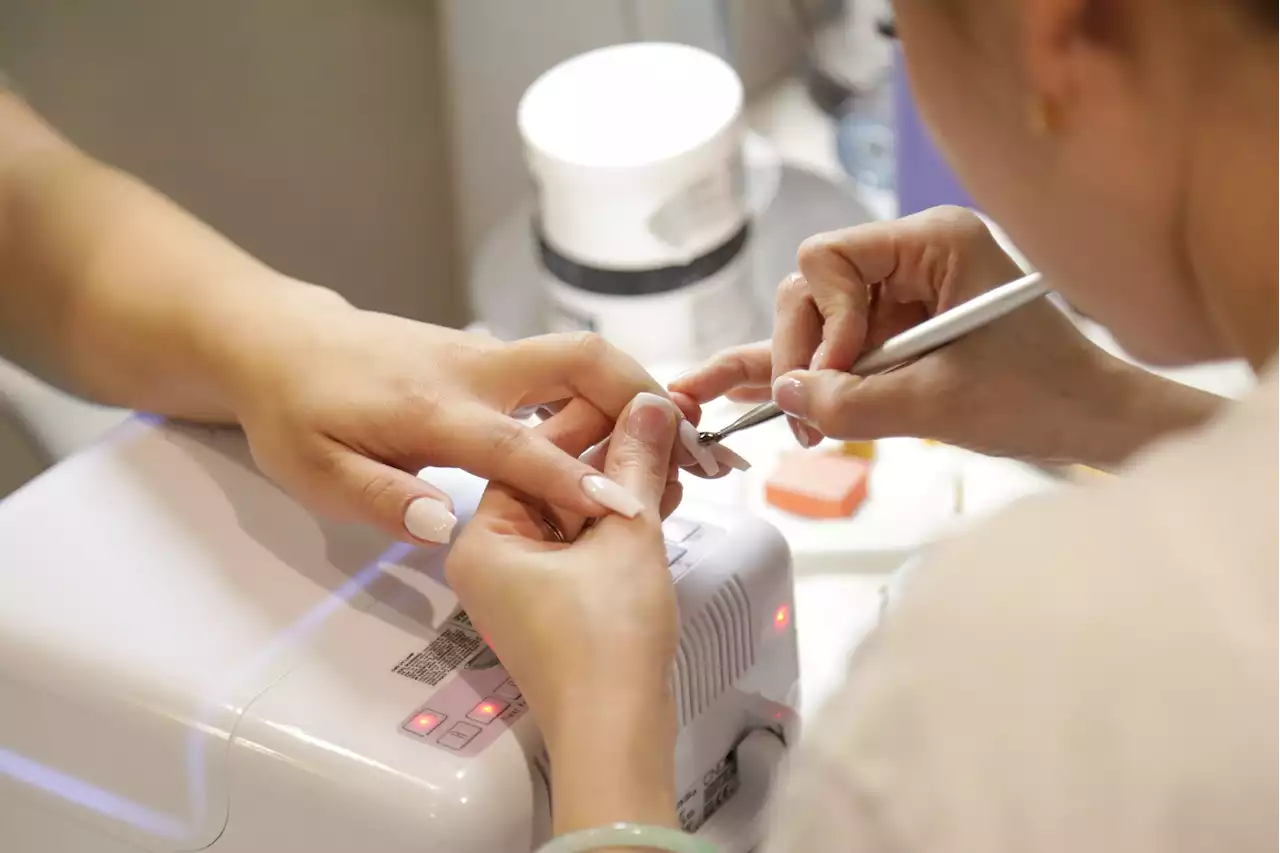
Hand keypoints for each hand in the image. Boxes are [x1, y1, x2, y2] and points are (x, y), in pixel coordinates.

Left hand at [215, 287, 719, 544]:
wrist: (281, 342)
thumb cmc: (296, 412)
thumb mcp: (316, 473)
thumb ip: (383, 498)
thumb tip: (451, 523)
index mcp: (433, 409)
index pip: (518, 446)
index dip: (575, 480)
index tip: (628, 509)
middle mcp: (472, 371)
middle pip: (578, 359)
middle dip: (641, 394)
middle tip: (692, 443)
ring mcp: (485, 354)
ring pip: (578, 356)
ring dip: (634, 391)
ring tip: (680, 442)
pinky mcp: (488, 355)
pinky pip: (560, 368)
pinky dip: (605, 393)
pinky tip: (624, 432)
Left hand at [446, 394, 681, 832]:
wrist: (614, 735)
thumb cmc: (603, 644)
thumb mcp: (625, 537)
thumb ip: (635, 464)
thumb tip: (651, 408)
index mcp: (483, 537)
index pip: (531, 452)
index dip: (591, 419)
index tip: (637, 398)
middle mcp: (492, 557)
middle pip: (553, 480)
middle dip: (612, 456)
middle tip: (663, 427)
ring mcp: (523, 583)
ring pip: (573, 512)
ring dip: (623, 487)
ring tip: (674, 461)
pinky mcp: (554, 604)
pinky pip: (583, 543)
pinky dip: (619, 522)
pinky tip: (662, 497)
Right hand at [674, 207, 1209, 467]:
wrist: (1094, 422)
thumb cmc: (1040, 398)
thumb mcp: (938, 404)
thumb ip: (853, 400)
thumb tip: (786, 394)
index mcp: (933, 242)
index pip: (827, 258)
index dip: (821, 320)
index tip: (841, 374)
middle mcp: (913, 256)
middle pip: (812, 289)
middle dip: (803, 353)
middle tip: (806, 415)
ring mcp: (904, 293)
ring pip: (817, 321)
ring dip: (804, 372)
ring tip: (794, 422)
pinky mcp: (901, 329)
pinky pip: (839, 346)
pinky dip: (813, 375)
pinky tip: (753, 393)